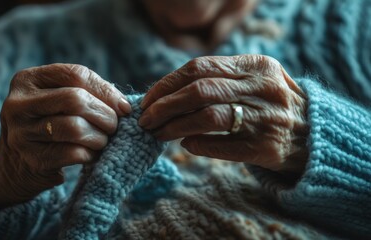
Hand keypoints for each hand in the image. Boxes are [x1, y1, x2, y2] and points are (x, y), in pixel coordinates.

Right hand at [0, 64, 130, 206]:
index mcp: (27, 80)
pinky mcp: (33, 160)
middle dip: (105, 114)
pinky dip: (91, 154)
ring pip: (76, 128)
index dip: (105, 90)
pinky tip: (92, 155)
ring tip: (103, 140)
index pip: (75, 74)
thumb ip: (86, 92)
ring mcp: (22, 133)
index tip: (123, 107)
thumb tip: (123, 105)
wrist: (16, 165)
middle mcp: (18, 104)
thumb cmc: (48, 124)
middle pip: (75, 100)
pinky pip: (74, 153)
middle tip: (114, 126)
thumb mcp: (57, 99)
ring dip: (100, 136)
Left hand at [139, 55, 308, 173]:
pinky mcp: (265, 146)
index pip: (199, 68)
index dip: (167, 84)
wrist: (313, 137)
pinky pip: (220, 144)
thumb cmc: (271, 106)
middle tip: (146, 119)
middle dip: (165, 105)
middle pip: (199, 90)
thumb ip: (218, 80)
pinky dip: (196, 144)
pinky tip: (186, 145)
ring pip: (206, 117)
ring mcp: (265, 117)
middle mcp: (262, 88)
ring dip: (174, 127)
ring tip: (158, 134)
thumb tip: (167, 93)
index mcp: (256, 65)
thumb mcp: (253, 81)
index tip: (149, 99)